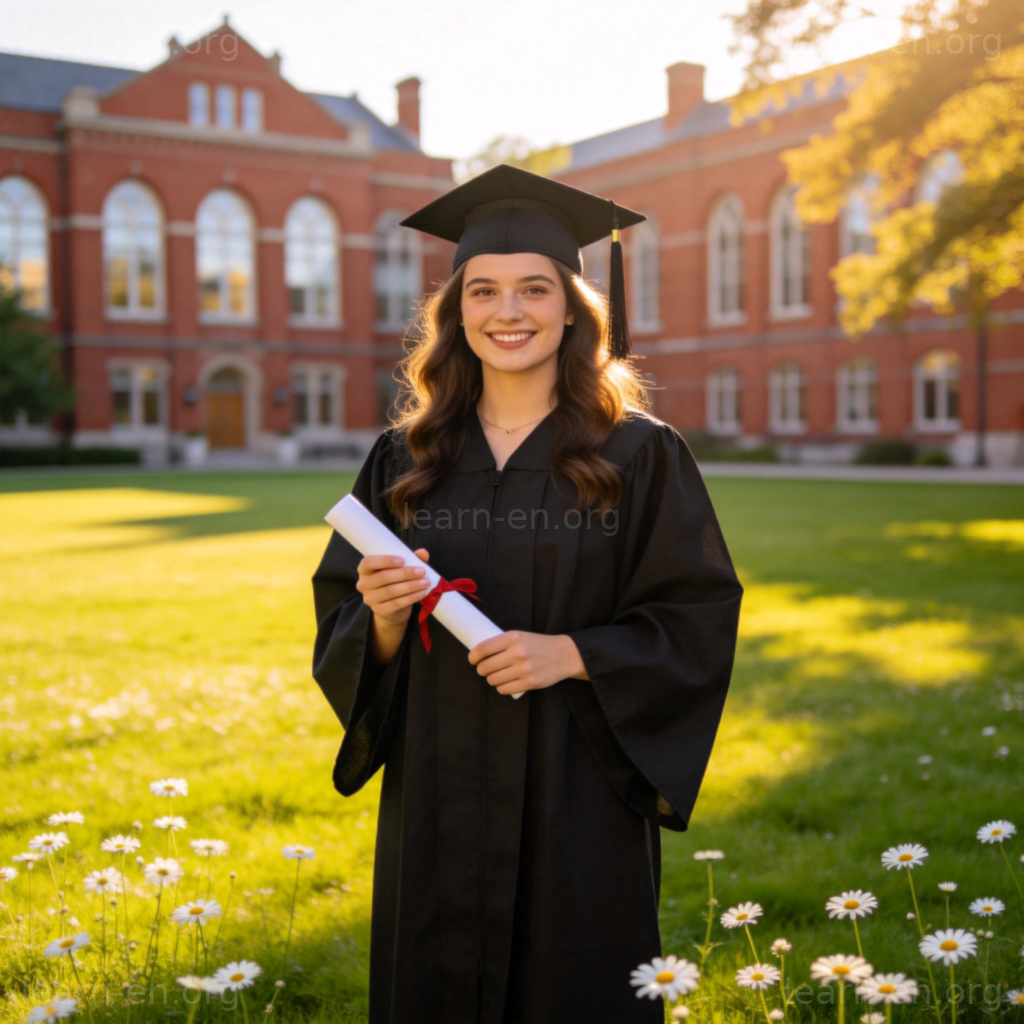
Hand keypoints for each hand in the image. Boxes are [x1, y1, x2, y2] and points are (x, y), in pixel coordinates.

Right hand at [355, 549, 430, 629]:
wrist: (393, 608)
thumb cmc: (395, 582)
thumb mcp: (402, 568)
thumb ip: (411, 559)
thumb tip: (423, 552)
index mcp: (365, 569)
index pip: (368, 562)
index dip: (384, 561)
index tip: (403, 560)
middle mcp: (363, 584)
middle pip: (383, 577)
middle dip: (405, 574)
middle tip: (422, 571)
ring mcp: (370, 599)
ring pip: (390, 591)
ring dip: (411, 586)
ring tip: (426, 582)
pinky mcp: (379, 610)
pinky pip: (396, 603)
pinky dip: (411, 598)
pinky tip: (422, 593)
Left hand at [467, 631, 587, 696]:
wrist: (563, 655)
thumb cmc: (538, 645)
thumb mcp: (520, 636)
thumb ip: (502, 643)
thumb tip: (479, 654)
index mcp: (513, 637)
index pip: (483, 649)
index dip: (473, 656)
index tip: (472, 659)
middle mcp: (517, 653)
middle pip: (486, 667)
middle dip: (481, 669)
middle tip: (484, 669)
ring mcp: (523, 669)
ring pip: (493, 680)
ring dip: (491, 679)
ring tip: (496, 675)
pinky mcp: (529, 683)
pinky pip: (504, 689)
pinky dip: (501, 687)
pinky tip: (505, 682)